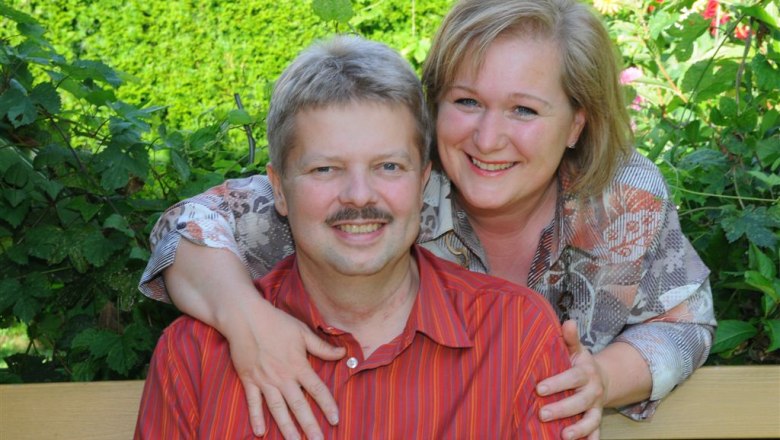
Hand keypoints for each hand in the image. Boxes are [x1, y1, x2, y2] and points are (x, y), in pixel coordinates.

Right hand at [227, 300, 346, 439]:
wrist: (245, 318)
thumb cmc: (276, 322)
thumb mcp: (303, 332)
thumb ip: (322, 347)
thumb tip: (343, 353)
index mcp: (298, 365)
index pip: (317, 389)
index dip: (327, 405)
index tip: (336, 420)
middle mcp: (282, 377)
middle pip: (299, 406)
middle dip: (309, 426)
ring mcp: (264, 381)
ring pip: (278, 409)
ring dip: (287, 428)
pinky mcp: (249, 380)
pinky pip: (253, 403)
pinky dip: (256, 417)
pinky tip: (261, 432)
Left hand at [536, 320, 607, 439]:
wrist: (601, 379)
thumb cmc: (580, 364)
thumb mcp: (576, 350)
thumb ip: (570, 338)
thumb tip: (568, 321)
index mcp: (586, 373)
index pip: (572, 378)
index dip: (557, 383)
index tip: (539, 388)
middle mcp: (593, 392)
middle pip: (579, 402)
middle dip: (561, 409)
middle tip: (542, 414)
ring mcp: (595, 408)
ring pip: (590, 420)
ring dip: (578, 429)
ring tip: (563, 436)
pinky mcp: (597, 421)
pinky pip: (596, 433)